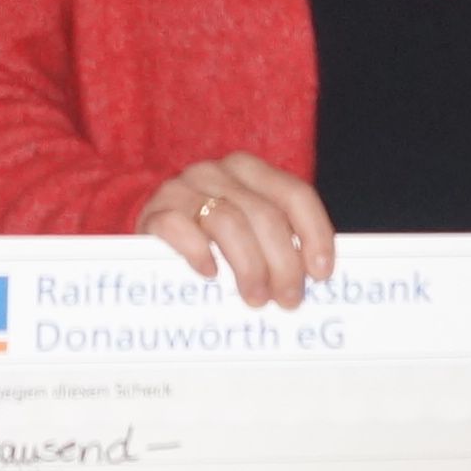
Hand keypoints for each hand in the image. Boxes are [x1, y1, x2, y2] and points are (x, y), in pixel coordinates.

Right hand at [136, 156, 333, 311]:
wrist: (149, 227)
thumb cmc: (208, 235)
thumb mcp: (247, 229)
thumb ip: (276, 241)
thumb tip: (310, 281)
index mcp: (250, 171)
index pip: (295, 194)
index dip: (315, 234)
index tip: (321, 273)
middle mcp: (218, 172)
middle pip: (264, 215)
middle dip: (283, 262)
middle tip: (288, 300)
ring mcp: (183, 189)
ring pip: (228, 222)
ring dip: (249, 266)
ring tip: (257, 298)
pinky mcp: (155, 212)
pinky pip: (180, 228)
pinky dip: (199, 253)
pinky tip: (210, 275)